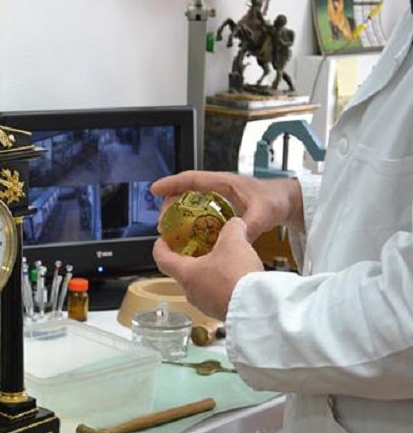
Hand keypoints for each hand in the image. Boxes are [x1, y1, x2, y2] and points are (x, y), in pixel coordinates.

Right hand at [151, 171, 303, 241]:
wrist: (289, 201)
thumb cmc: (277, 200)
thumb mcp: (264, 213)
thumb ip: (250, 227)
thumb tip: (236, 242)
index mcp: (225, 182)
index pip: (192, 179)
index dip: (172, 184)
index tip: (155, 189)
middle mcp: (219, 187)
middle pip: (186, 190)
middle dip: (170, 203)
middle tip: (162, 221)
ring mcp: (220, 196)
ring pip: (191, 200)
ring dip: (178, 211)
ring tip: (169, 228)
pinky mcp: (223, 206)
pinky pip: (200, 210)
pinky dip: (190, 219)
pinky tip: (187, 233)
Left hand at [153, 218, 263, 320]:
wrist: (256, 307)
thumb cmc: (236, 276)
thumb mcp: (234, 242)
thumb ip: (232, 229)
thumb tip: (234, 223)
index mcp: (186, 274)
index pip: (162, 260)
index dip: (160, 248)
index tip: (161, 241)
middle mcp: (192, 292)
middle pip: (184, 273)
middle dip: (191, 260)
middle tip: (200, 248)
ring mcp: (206, 305)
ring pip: (202, 286)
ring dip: (210, 274)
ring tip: (224, 263)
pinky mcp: (221, 313)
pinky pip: (217, 297)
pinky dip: (223, 287)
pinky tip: (237, 280)